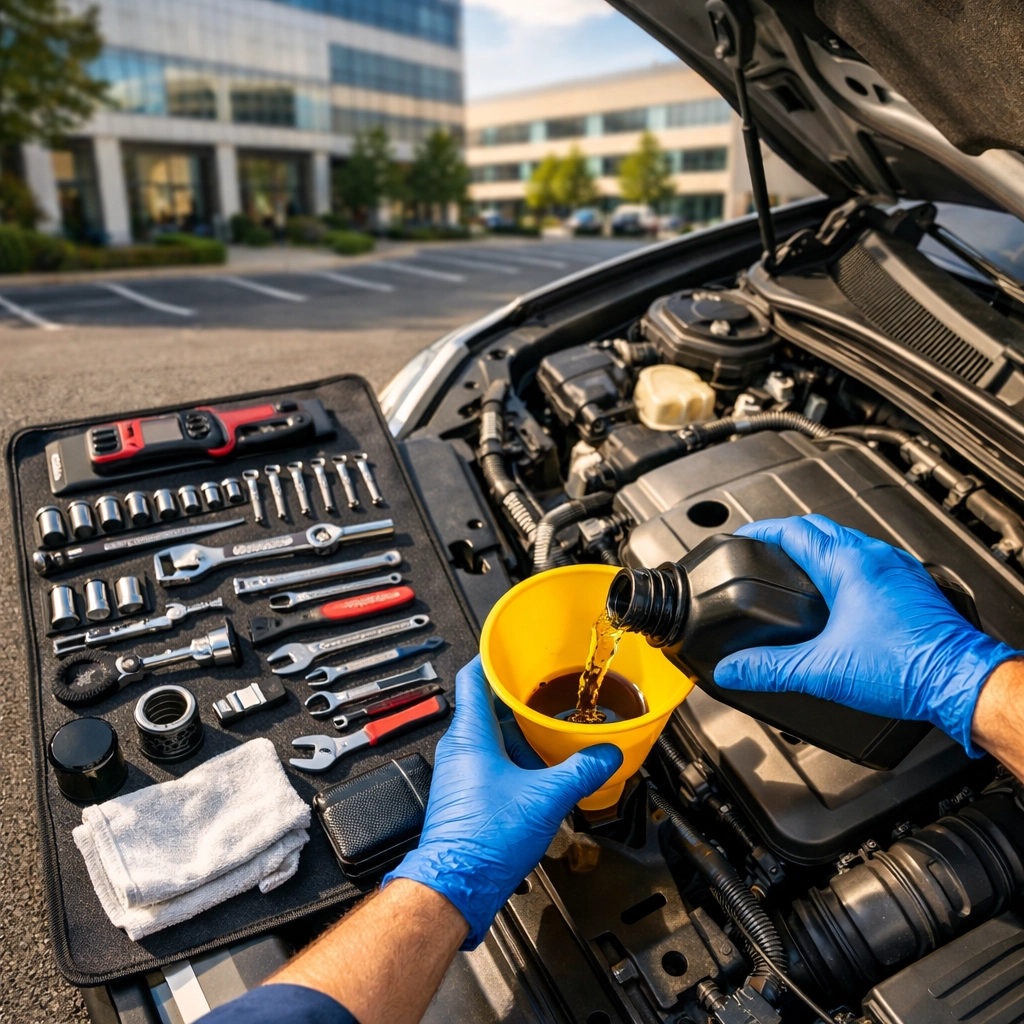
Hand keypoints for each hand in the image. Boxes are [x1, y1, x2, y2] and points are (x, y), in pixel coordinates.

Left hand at [384, 656, 621, 947]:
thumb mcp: (545, 797)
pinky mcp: (467, 794)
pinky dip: (514, 756)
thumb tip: (606, 753)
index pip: (473, 677)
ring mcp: (461, 772)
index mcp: (470, 734)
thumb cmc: (484, 840)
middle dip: (518, 696)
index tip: (510, 645)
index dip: (492, 656)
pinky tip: (539, 768)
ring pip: (491, 736)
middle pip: (486, 705)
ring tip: (550, 726)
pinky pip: (491, 761)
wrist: (457, 885)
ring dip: (519, 730)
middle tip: (546, 686)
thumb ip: (581, 770)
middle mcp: (460, 748)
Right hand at [713, 514, 1017, 754]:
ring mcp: (898, 568)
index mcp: (848, 564)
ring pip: (848, 542)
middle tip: (764, 550)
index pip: (792, 530)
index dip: (760, 532)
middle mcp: (876, 556)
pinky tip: (843, 593)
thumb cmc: (908, 667)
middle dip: (787, 536)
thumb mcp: (822, 670)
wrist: (960, 681)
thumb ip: (770, 669)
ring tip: (798, 569)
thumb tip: (733, 669)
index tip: (741, 537)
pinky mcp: (913, 585)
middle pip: (820, 528)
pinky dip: (847, 564)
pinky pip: (873, 559)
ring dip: (819, 548)